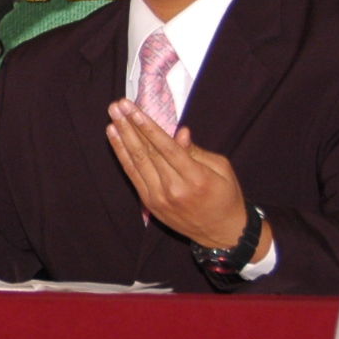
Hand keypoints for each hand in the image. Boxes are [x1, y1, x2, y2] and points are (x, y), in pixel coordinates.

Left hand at [105, 102, 270, 259]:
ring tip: (113, 116)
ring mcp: (159, 198)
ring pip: (136, 162)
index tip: (134, 109)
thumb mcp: (222, 170)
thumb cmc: (226, 196)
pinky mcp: (150, 203)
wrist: (222, 233)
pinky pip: (132, 175)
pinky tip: (115, 137)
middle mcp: (174, 189)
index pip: (167, 148)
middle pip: (148, 152)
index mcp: (196, 179)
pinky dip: (122, 154)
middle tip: (118, 105)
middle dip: (130, 126)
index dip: (148, 127)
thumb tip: (180, 132)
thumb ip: (198, 152)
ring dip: (122, 137)